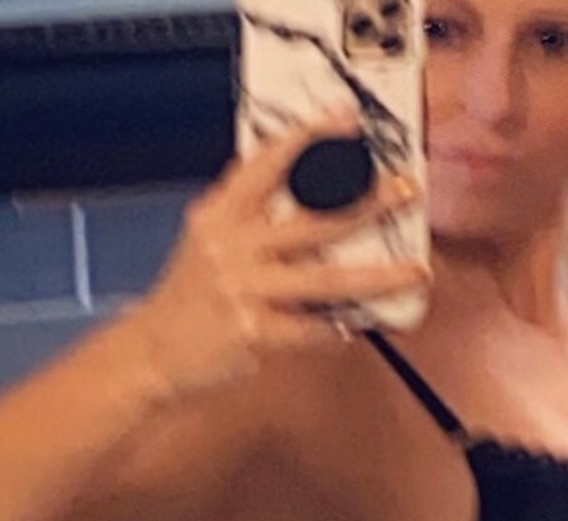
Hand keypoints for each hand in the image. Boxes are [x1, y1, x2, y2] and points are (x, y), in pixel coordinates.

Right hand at [129, 105, 428, 396]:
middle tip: (407, 189)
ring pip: (326, 277)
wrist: (152, 352)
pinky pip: (312, 327)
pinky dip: (340, 327)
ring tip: (416, 270)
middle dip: (368, 200)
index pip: (269, 162)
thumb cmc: (188, 298)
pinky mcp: (253, 331)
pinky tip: (362, 323)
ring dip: (378, 275)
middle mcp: (232, 245)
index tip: (349, 120)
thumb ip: (249, 215)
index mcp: (219, 213)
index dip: (311, 138)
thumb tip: (310, 195)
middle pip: (313, 216)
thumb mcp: (208, 241)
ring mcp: (243, 288)